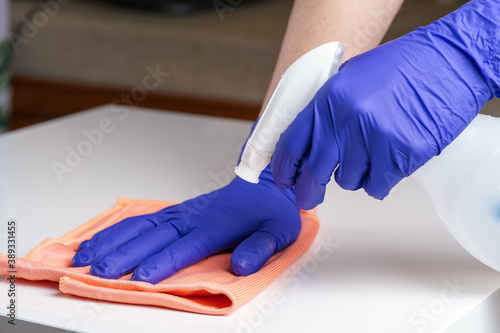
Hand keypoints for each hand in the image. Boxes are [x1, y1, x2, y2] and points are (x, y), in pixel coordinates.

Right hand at [72, 166, 300, 283]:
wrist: (264, 185)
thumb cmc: (270, 212)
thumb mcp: (279, 232)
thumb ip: (260, 248)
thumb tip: (240, 266)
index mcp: (216, 226)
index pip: (185, 247)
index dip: (163, 263)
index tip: (141, 278)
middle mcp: (191, 218)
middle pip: (153, 238)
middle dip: (125, 256)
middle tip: (100, 273)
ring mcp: (179, 214)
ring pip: (139, 227)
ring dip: (111, 242)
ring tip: (84, 259)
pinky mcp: (173, 213)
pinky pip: (140, 220)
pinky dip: (115, 231)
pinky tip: (96, 242)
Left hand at [272, 0, 498, 208]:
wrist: (451, 63)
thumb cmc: (404, 67)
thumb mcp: (351, 77)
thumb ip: (328, 108)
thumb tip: (309, 140)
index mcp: (328, 99)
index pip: (292, 143)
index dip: (284, 168)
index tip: (284, 181)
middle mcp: (345, 120)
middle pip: (314, 172)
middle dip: (309, 191)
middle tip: (308, 198)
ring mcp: (373, 138)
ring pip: (348, 181)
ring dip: (356, 175)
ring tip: (373, 154)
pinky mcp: (400, 155)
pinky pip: (377, 186)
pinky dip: (380, 181)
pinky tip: (389, 163)